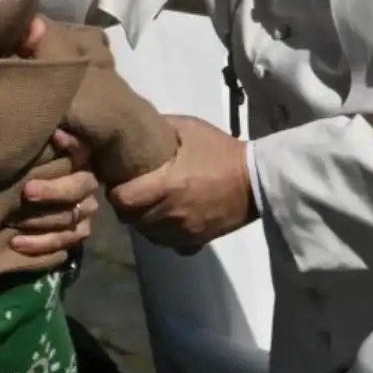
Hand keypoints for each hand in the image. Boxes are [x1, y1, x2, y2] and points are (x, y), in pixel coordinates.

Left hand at [9, 129, 100, 256]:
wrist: (21, 198)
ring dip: (40, 220)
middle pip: (78, 188)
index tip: (54, 136)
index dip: (71, 144)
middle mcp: (86, 183)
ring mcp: (83, 209)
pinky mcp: (77, 231)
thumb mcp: (32, 152)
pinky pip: (63, 241)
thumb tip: (38, 126)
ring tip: (12, 220)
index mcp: (79, 158)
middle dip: (53, 190)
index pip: (82, 149)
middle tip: (27, 192)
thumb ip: (38, 142)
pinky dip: (39, 243)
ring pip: (69, 217)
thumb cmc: (27, 165)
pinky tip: (16, 242)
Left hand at [108, 115, 255, 254]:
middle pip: (131, 220)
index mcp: (167, 185)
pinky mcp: (197, 241)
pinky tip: (167, 222)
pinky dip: (163, 235)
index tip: (118, 182)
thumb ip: (161, 127)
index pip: (123, 200)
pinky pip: (169, 245)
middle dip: (126, 207)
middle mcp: (171, 213)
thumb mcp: (190, 128)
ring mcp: (184, 231)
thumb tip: (135, 128)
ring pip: (148, 235)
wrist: (256, 180)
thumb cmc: (221, 152)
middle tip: (131, 193)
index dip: (115, 192)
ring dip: (143, 222)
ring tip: (148, 206)